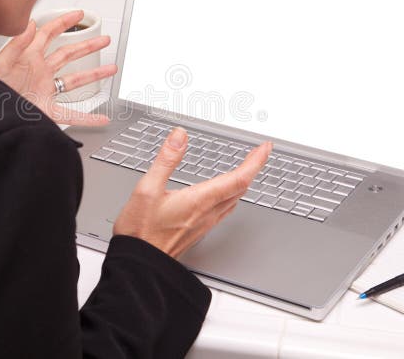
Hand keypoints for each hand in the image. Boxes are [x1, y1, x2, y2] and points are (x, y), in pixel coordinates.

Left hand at [0, 10, 117, 125]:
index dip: (65, 22)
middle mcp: (39, 73)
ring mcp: (44, 91)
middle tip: (103, 39)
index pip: (49, 34)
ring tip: (110, 69)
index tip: (79, 14)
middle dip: (87, 45)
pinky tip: (100, 118)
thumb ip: (16, 43)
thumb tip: (29, 23)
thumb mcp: (0, 64)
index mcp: (28, 58)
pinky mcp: (46, 111)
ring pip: (74, 81)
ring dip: (93, 75)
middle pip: (68, 54)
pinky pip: (71, 114)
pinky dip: (88, 118)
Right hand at [113, 128, 272, 258]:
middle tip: (259, 153)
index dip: (255, 162)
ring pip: (234, 201)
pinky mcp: (198, 231)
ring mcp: (204, 224)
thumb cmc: (140, 232)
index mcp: (199, 200)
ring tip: (245, 169)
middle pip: (241, 189)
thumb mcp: (147, 188)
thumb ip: (166, 160)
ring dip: (243, 183)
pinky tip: (223, 194)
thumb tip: (179, 137)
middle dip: (253, 168)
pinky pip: (224, 210)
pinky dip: (231, 195)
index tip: (264, 148)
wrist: (139, 265)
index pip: (238, 179)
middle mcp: (207, 213)